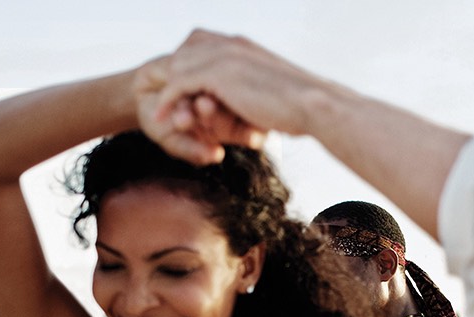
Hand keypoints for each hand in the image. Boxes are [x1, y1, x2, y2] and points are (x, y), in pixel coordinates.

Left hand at [137, 31, 319, 163]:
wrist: (312, 104)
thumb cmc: (302, 105)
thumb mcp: (277, 89)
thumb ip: (259, 86)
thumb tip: (264, 99)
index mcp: (242, 45)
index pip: (200, 41)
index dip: (188, 62)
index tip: (181, 88)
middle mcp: (230, 44)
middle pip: (185, 50)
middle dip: (171, 74)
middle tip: (164, 100)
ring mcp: (223, 56)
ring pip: (178, 67)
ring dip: (169, 91)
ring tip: (161, 113)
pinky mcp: (216, 74)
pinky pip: (178, 83)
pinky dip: (168, 100)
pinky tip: (161, 118)